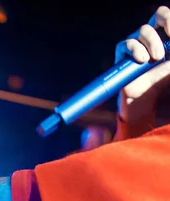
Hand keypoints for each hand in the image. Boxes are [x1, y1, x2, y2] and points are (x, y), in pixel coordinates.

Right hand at [115, 6, 169, 121]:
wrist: (145, 97)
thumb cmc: (161, 79)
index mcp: (164, 33)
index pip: (165, 16)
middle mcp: (150, 35)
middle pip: (157, 16)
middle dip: (164, 29)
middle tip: (163, 53)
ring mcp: (135, 41)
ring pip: (143, 30)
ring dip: (152, 43)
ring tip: (154, 59)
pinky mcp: (122, 52)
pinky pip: (127, 43)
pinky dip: (135, 49)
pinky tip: (141, 60)